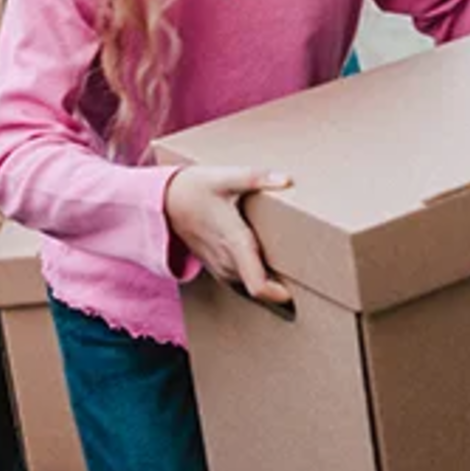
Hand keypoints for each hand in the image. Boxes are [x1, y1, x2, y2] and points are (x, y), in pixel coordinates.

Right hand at [164, 166, 292, 304]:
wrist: (163, 200)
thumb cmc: (194, 187)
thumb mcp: (224, 177)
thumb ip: (256, 178)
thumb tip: (287, 179)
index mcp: (234, 241)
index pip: (256, 284)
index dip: (277, 294)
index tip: (295, 290)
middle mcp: (226, 258)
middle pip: (257, 287)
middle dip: (279, 287)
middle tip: (307, 277)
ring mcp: (218, 264)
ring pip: (246, 285)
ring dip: (266, 284)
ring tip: (291, 273)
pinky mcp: (214, 263)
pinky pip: (237, 280)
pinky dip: (253, 279)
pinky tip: (267, 266)